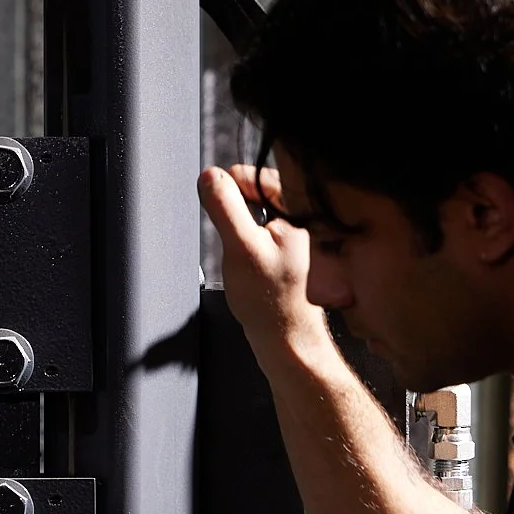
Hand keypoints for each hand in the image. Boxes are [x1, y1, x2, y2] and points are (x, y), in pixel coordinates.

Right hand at [198, 164, 332, 374]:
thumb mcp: (240, 247)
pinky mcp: (292, 250)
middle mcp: (304, 218)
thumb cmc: (269, 301)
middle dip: (240, 213)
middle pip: (257, 193)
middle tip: (239, 243)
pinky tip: (253, 266)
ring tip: (247, 258)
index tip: (225, 211)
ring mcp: (299, 234)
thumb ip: (225, 207)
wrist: (285, 338)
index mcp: (300, 210)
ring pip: (258, 214)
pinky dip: (251, 244)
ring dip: (244, 230)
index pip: (257, 175)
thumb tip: (209, 176)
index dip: (233, 191)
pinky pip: (263, 233)